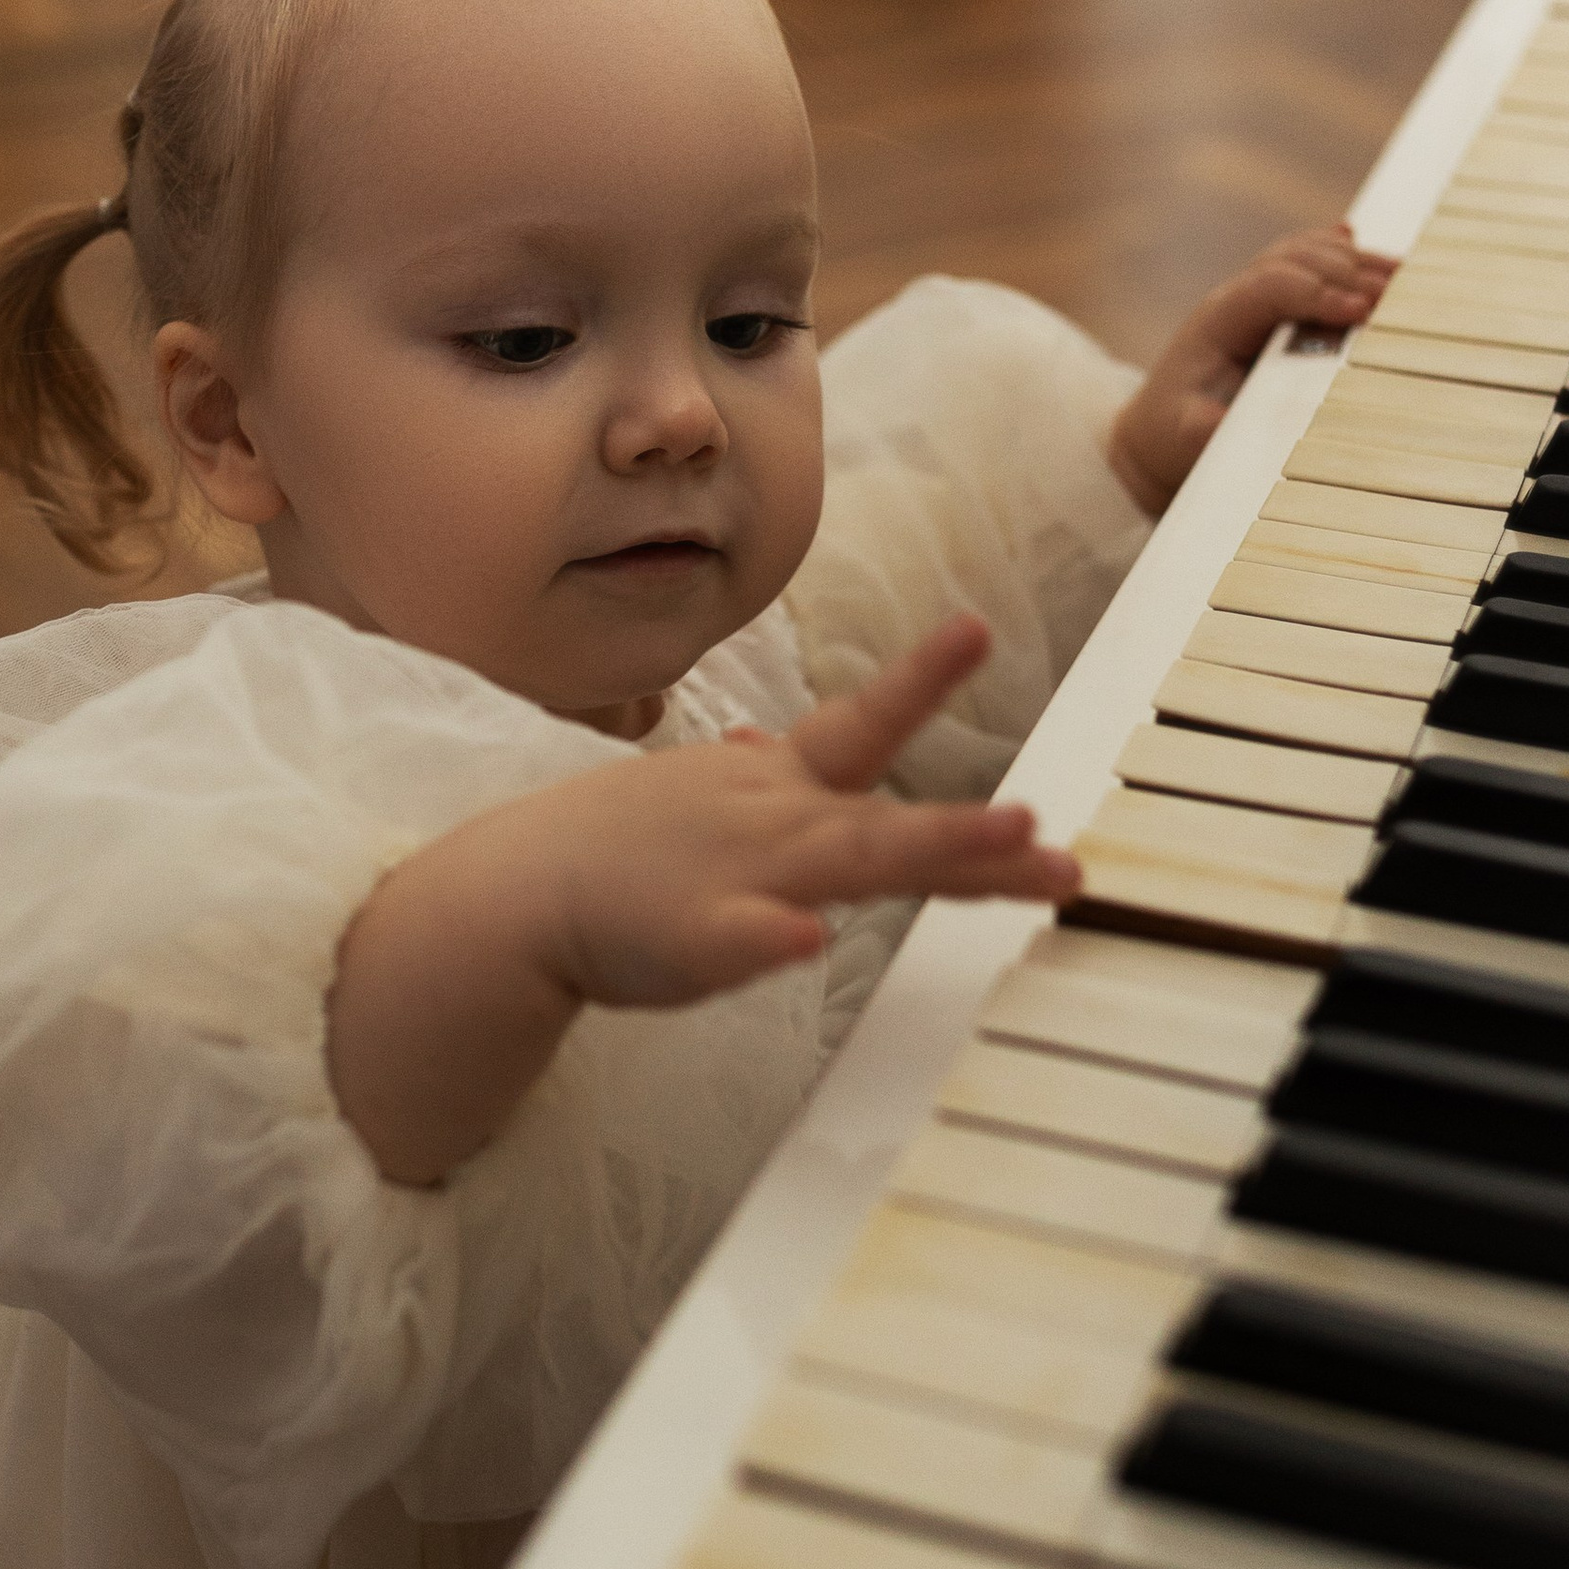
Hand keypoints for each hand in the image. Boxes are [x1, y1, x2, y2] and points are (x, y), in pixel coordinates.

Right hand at [328, 615, 1076, 1182]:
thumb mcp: (699, 798)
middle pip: (890, 824)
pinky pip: (736, 939)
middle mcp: (775, 824)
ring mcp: (737, 878)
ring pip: (846, 863)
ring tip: (1008, 838)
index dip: (922, 679)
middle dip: (972, 829)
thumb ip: (755, 778)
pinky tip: (804, 938)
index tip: (976, 629)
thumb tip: (770, 745)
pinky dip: (769, 937)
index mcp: (781, 792)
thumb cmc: (620, 852)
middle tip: (1049, 826)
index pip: (863, 727)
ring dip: (930, 847)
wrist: (519, 892)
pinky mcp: (690, 939)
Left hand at [1108, 223, 1393, 515]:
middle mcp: (1239, 299)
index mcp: (1218, 322)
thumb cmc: (1174, 432)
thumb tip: (1226, 426)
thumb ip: (1204, 430)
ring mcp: (1259, 297)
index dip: (1315, 292)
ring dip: (1353, 261)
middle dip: (1345, 272)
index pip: (1270, 287)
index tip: (1358, 312)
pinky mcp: (1279, 306)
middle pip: (1296, 259)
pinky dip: (1344, 258)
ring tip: (1402, 276)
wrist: (1163, 428)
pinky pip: (1312, 265)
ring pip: (1308, 254)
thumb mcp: (1183, 437)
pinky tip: (1370, 250)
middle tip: (1392, 296)